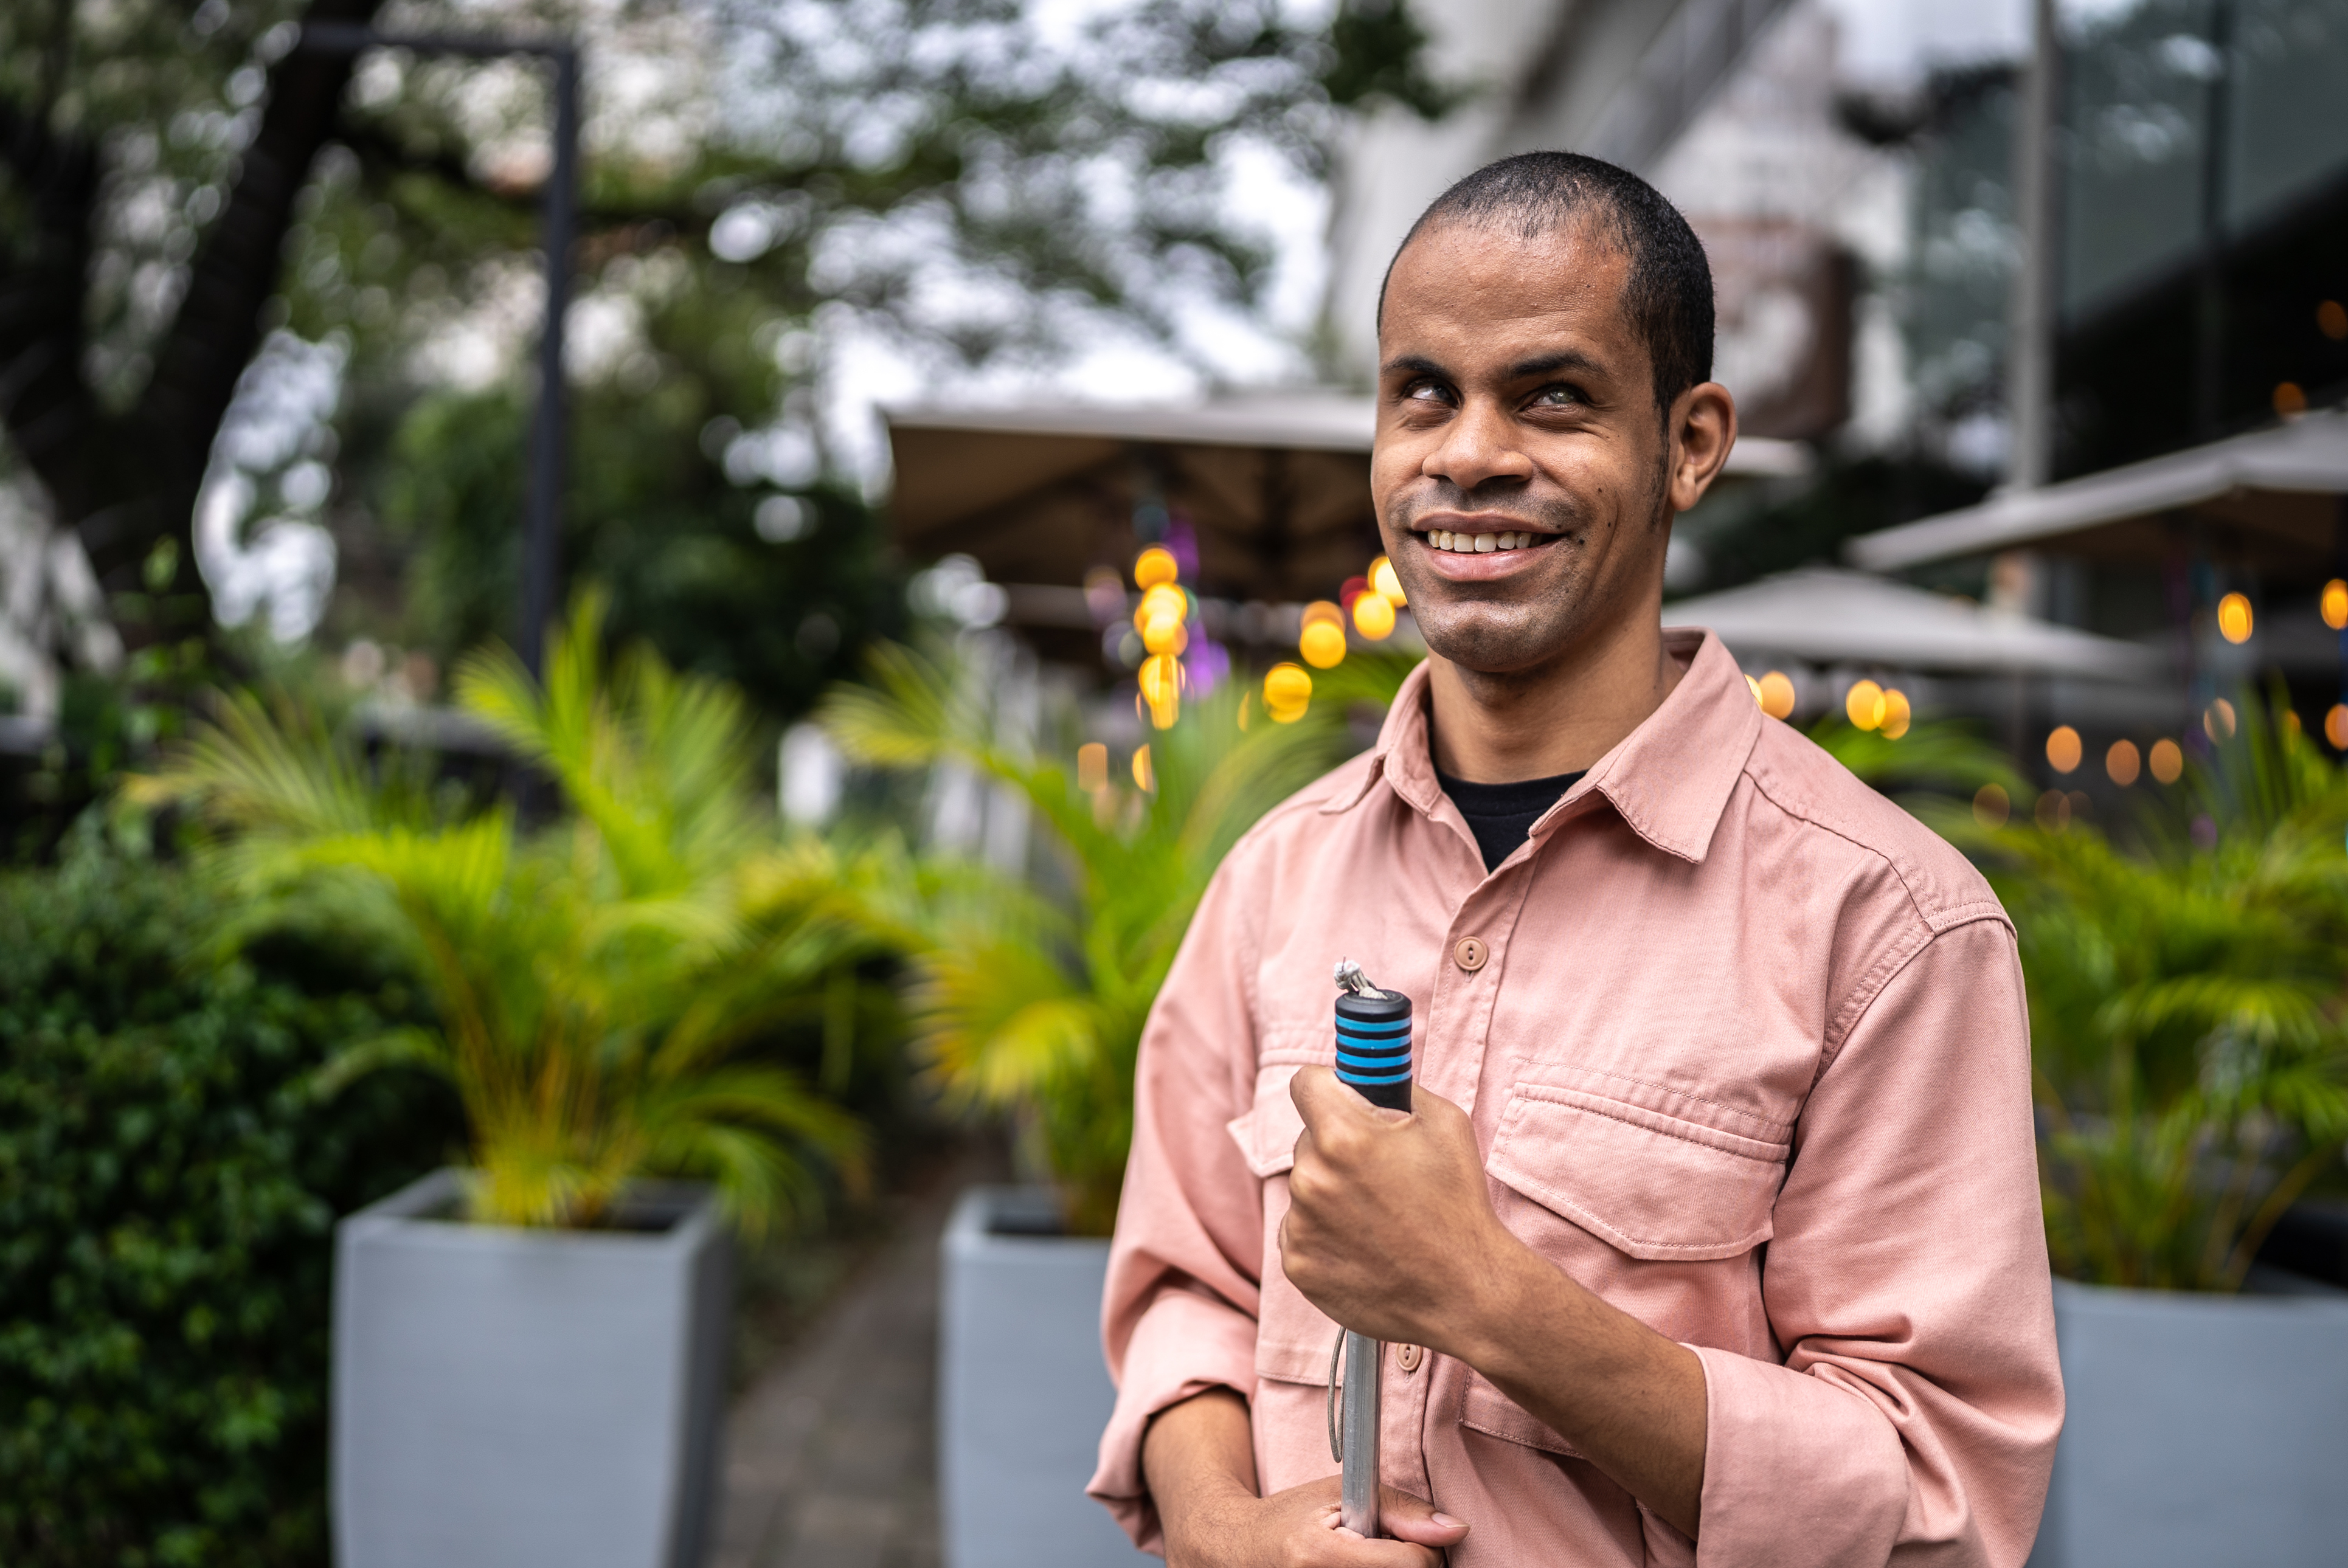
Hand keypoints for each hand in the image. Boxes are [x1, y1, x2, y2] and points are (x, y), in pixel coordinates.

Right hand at [1167, 1476, 1467, 1567]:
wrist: (1234, 1551)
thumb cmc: (1291, 1518)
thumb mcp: (1339, 1494)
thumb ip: (1401, 1509)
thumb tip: (1457, 1530)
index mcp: (1322, 1557)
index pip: (1414, 1563)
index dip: (1420, 1547)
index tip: (1400, 1537)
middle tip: (1385, 1555)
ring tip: (1369, 1564)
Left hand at [1279, 1068, 1513, 1353]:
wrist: (1466, 1294)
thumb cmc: (1460, 1206)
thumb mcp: (1445, 1124)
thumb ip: (1398, 1089)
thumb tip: (1371, 1077)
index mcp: (1342, 1136)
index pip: (1305, 1083)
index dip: (1329, 1087)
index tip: (1343, 1100)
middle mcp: (1311, 1178)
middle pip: (1309, 1140)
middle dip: (1338, 1147)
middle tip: (1381, 1173)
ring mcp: (1300, 1226)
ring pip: (1307, 1188)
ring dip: (1332, 1194)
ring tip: (1381, 1218)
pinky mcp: (1297, 1265)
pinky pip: (1301, 1231)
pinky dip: (1326, 1235)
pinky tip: (1366, 1248)